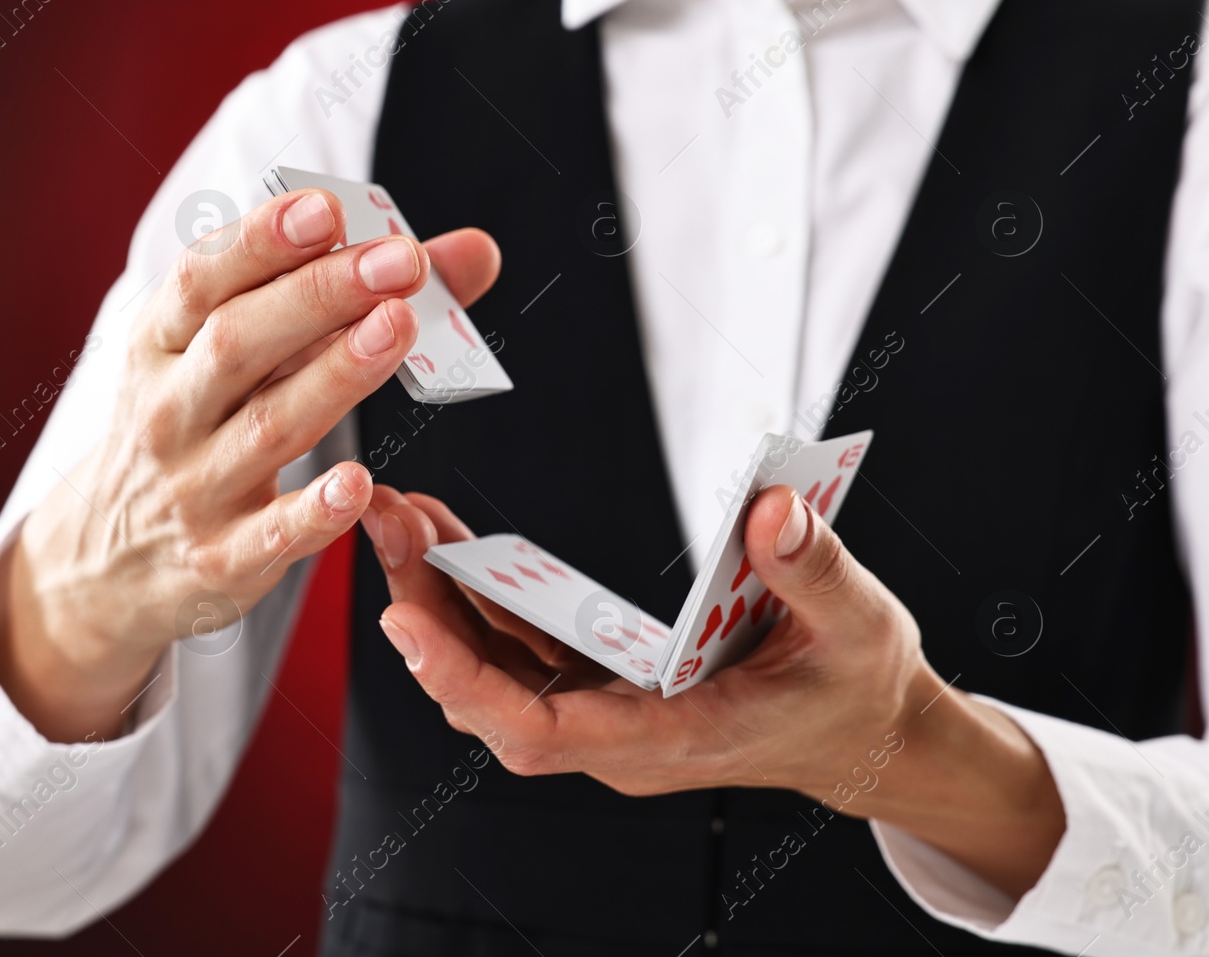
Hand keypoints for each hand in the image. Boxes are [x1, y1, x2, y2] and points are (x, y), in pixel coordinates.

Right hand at [0, 189, 499, 740]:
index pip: (201, 280)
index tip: (325, 207)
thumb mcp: (240, 355)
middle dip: (320, 294)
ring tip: (399, 327)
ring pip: (267, 426)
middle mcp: (169, 410)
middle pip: (240, 342)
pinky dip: (314, 510)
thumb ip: (349, 298)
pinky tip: (359, 483)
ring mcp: (192, 487)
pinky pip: (272, 534)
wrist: (107, 561)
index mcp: (161, 344)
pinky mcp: (222, 559)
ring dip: (336, 375)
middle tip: (400, 260)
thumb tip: (471, 251)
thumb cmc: (197, 429)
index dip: (260, 240)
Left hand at [364, 484, 1064, 896]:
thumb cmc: (857, 688)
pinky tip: (449, 539)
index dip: (464, 682)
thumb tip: (771, 510)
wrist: (863, 732)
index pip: (542, 734)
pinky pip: (518, 648)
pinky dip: (477, 597)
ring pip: (494, 671)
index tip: (404, 623)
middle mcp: (619, 737)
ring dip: (438, 599)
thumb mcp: (859, 627)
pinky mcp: (602, 684)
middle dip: (426, 615)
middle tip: (383, 524)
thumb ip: (814, 571)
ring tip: (402, 516)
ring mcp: (604, 713)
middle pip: (492, 694)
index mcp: (672, 737)